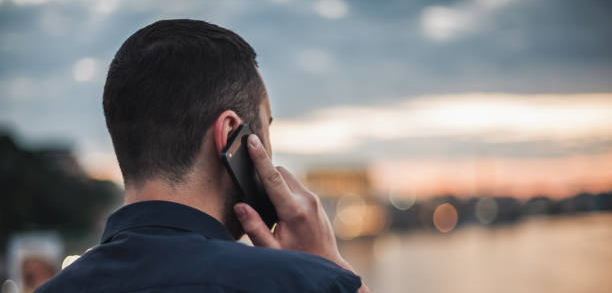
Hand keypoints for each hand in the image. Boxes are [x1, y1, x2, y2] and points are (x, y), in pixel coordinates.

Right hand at [233, 134, 346, 265]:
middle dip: (266, 176)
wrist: (326, 265)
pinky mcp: (315, 201)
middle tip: (258, 196)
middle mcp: (306, 200)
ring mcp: (313, 199)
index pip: (273, 177)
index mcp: (294, 210)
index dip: (260, 157)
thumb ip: (254, 227)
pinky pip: (295, 186)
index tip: (251, 140)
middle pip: (281, 172)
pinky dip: (285, 191)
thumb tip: (240, 205)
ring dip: (276, 185)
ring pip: (288, 178)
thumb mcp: (272, 249)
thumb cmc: (298, 258)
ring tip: (272, 210)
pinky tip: (282, 211)